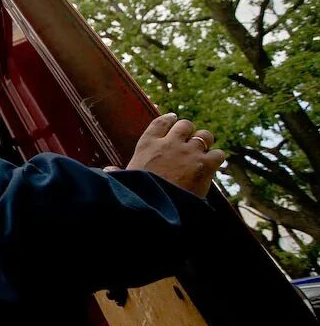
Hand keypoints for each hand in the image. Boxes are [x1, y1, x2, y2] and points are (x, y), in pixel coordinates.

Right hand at [106, 113, 225, 197]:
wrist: (155, 207)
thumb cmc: (137, 193)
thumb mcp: (124, 179)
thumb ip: (118, 172)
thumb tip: (108, 170)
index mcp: (147, 144)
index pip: (161, 122)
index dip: (169, 119)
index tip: (174, 118)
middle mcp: (169, 143)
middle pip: (185, 125)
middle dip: (189, 131)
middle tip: (190, 140)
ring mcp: (189, 152)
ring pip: (205, 135)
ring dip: (205, 142)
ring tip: (204, 150)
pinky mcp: (205, 165)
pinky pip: (218, 153)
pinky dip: (216, 158)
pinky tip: (212, 165)